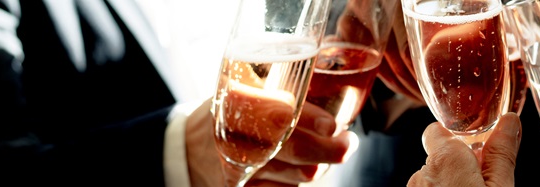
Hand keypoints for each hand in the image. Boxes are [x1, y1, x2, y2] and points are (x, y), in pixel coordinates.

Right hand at [185, 99, 357, 186]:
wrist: (191, 147)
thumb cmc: (231, 110)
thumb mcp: (246, 86)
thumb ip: (281, 84)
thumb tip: (334, 73)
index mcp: (235, 99)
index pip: (277, 110)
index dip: (309, 119)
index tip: (332, 125)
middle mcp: (233, 135)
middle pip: (293, 148)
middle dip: (328, 149)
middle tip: (347, 143)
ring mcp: (236, 167)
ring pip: (296, 174)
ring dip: (319, 164)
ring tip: (331, 151)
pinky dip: (296, 181)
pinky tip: (303, 167)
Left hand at [408, 113, 520, 186]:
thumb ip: (501, 154)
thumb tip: (509, 120)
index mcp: (446, 161)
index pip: (435, 131)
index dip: (455, 141)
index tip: (473, 154)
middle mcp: (421, 175)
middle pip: (437, 158)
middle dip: (456, 168)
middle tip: (480, 185)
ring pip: (431, 179)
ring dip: (447, 184)